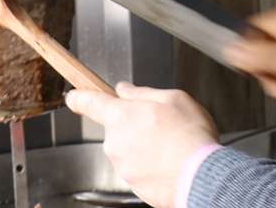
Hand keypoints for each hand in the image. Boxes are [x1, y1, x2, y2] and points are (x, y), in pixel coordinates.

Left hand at [65, 82, 217, 207]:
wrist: (202, 177)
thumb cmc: (190, 136)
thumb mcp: (172, 98)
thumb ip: (143, 93)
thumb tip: (124, 90)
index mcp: (120, 116)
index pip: (89, 102)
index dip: (79, 97)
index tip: (73, 97)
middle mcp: (115, 142)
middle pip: (116, 127)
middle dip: (133, 124)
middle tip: (161, 124)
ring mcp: (123, 167)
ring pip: (128, 149)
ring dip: (143, 146)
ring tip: (170, 145)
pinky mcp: (133, 186)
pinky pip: (138, 169)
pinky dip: (150, 166)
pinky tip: (170, 161)